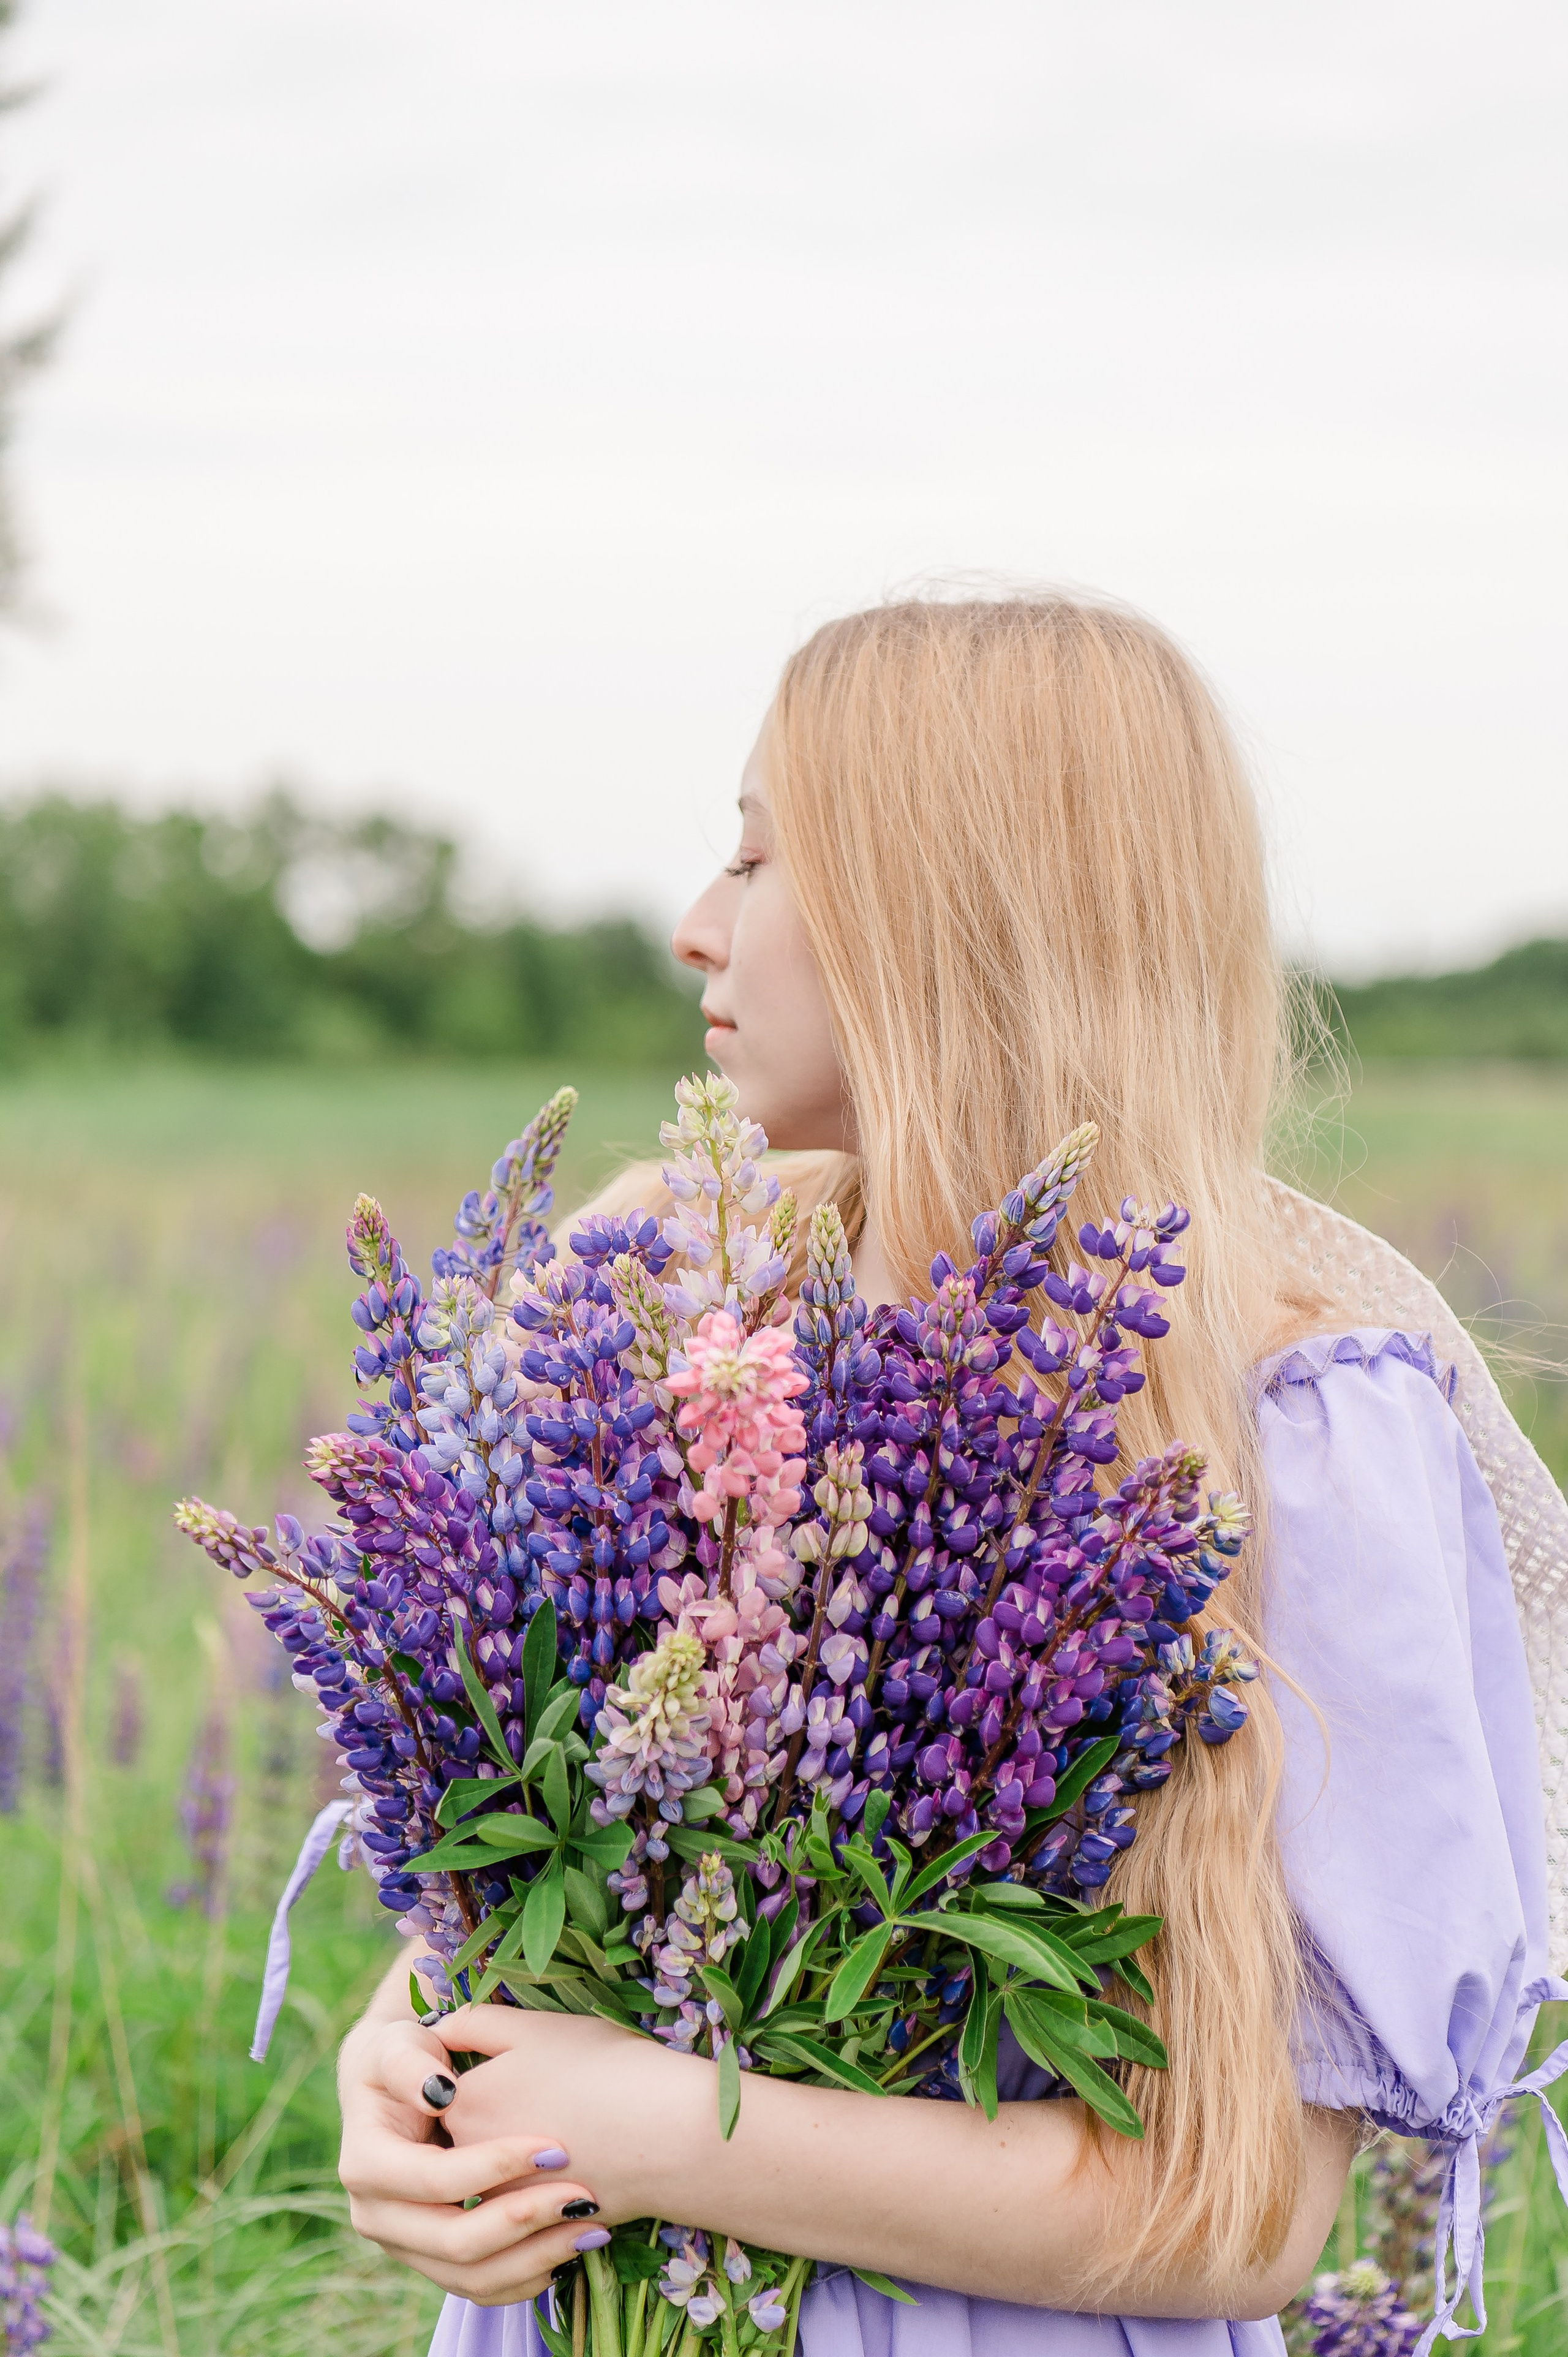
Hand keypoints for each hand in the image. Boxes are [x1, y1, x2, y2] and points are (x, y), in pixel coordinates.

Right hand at [337, 2008, 611, 2306]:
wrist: (392, 2090)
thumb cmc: (402, 2058)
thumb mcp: (398, 2046)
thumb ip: (410, 2062)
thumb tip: (437, 2092)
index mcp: (365, 2166)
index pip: (434, 2180)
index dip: (494, 2167)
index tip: (554, 2148)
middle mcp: (376, 2216)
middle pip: (454, 2241)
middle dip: (523, 2219)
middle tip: (583, 2195)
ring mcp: (403, 2246)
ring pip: (470, 2276)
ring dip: (534, 2256)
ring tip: (590, 2227)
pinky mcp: (431, 2260)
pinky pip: (480, 2288)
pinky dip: (527, 2274)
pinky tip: (570, 2248)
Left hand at [425, 2004, 696, 2228]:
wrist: (670, 2136)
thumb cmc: (605, 2067)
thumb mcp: (536, 2027)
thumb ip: (476, 2023)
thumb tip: (440, 2031)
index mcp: (464, 2103)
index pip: (447, 2087)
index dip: (486, 2068)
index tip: (528, 2061)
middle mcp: (469, 2162)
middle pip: (466, 2134)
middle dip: (498, 2115)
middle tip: (555, 2090)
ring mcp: (502, 2203)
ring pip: (493, 2176)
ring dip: (519, 2158)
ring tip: (574, 2126)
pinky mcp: (537, 2233)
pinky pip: (523, 2211)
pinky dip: (544, 2193)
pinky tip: (583, 2163)